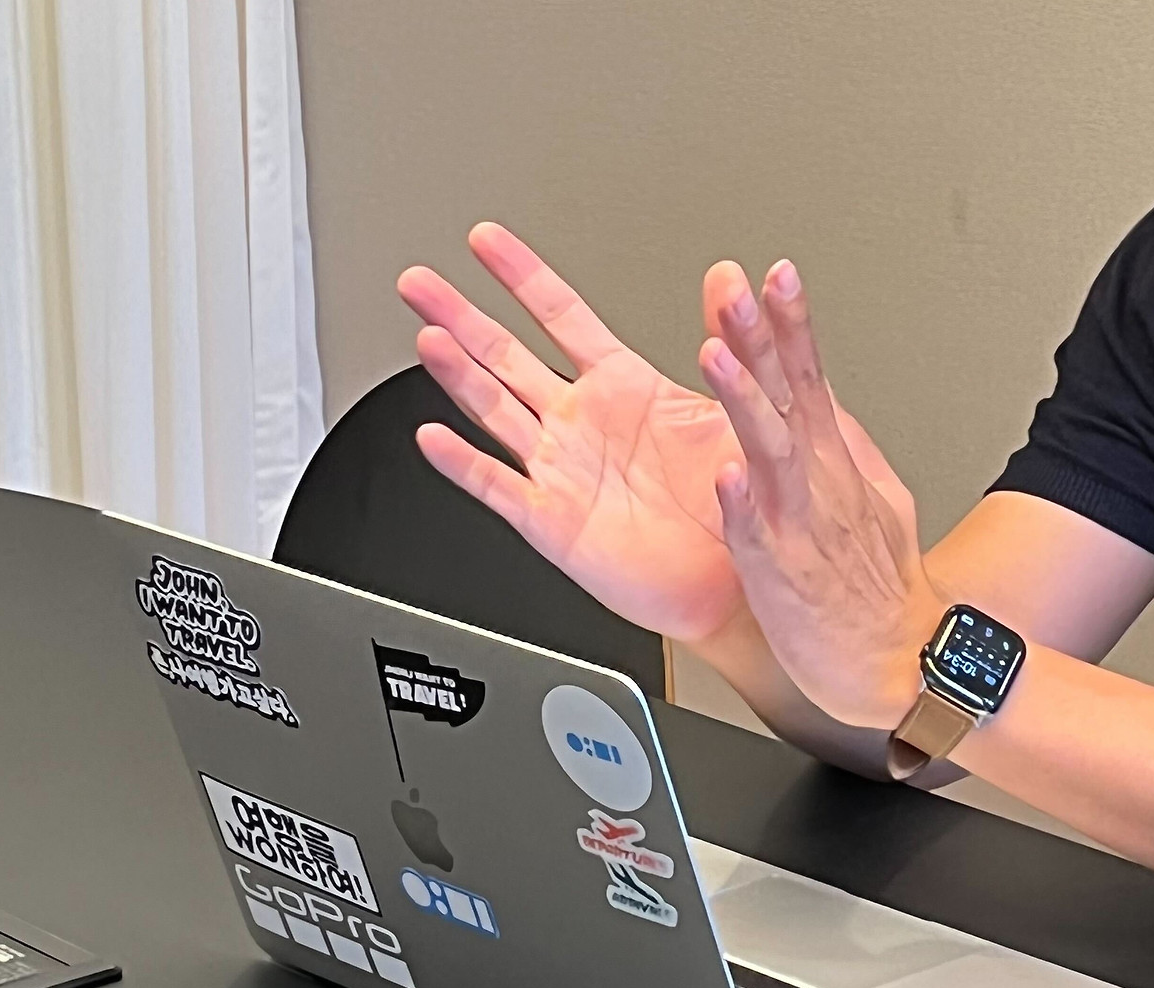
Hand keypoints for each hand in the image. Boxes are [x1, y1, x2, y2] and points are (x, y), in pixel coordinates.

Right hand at [397, 225, 862, 644]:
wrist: (731, 582)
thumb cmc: (732, 504)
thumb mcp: (734, 412)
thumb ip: (730, 344)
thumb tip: (733, 279)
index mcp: (622, 387)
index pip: (559, 315)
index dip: (521, 274)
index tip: (487, 240)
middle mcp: (581, 424)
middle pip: (505, 356)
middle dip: (460, 315)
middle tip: (419, 283)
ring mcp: (561, 470)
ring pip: (495, 410)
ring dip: (458, 375)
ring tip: (429, 338)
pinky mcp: (553, 521)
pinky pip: (500, 487)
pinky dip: (465, 464)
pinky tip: (435, 438)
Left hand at [698, 260, 945, 729]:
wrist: (905, 661)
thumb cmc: (877, 590)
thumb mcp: (872, 502)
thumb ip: (843, 451)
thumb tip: (824, 406)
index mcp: (833, 465)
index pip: (809, 380)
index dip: (791, 325)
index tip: (775, 273)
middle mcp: (818, 485)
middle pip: (788, 397)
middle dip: (762, 336)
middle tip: (737, 288)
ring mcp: (802, 526)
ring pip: (770, 453)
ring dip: (743, 402)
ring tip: (716, 355)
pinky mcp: (786, 576)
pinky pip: (757, 537)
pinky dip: (742, 507)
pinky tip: (725, 479)